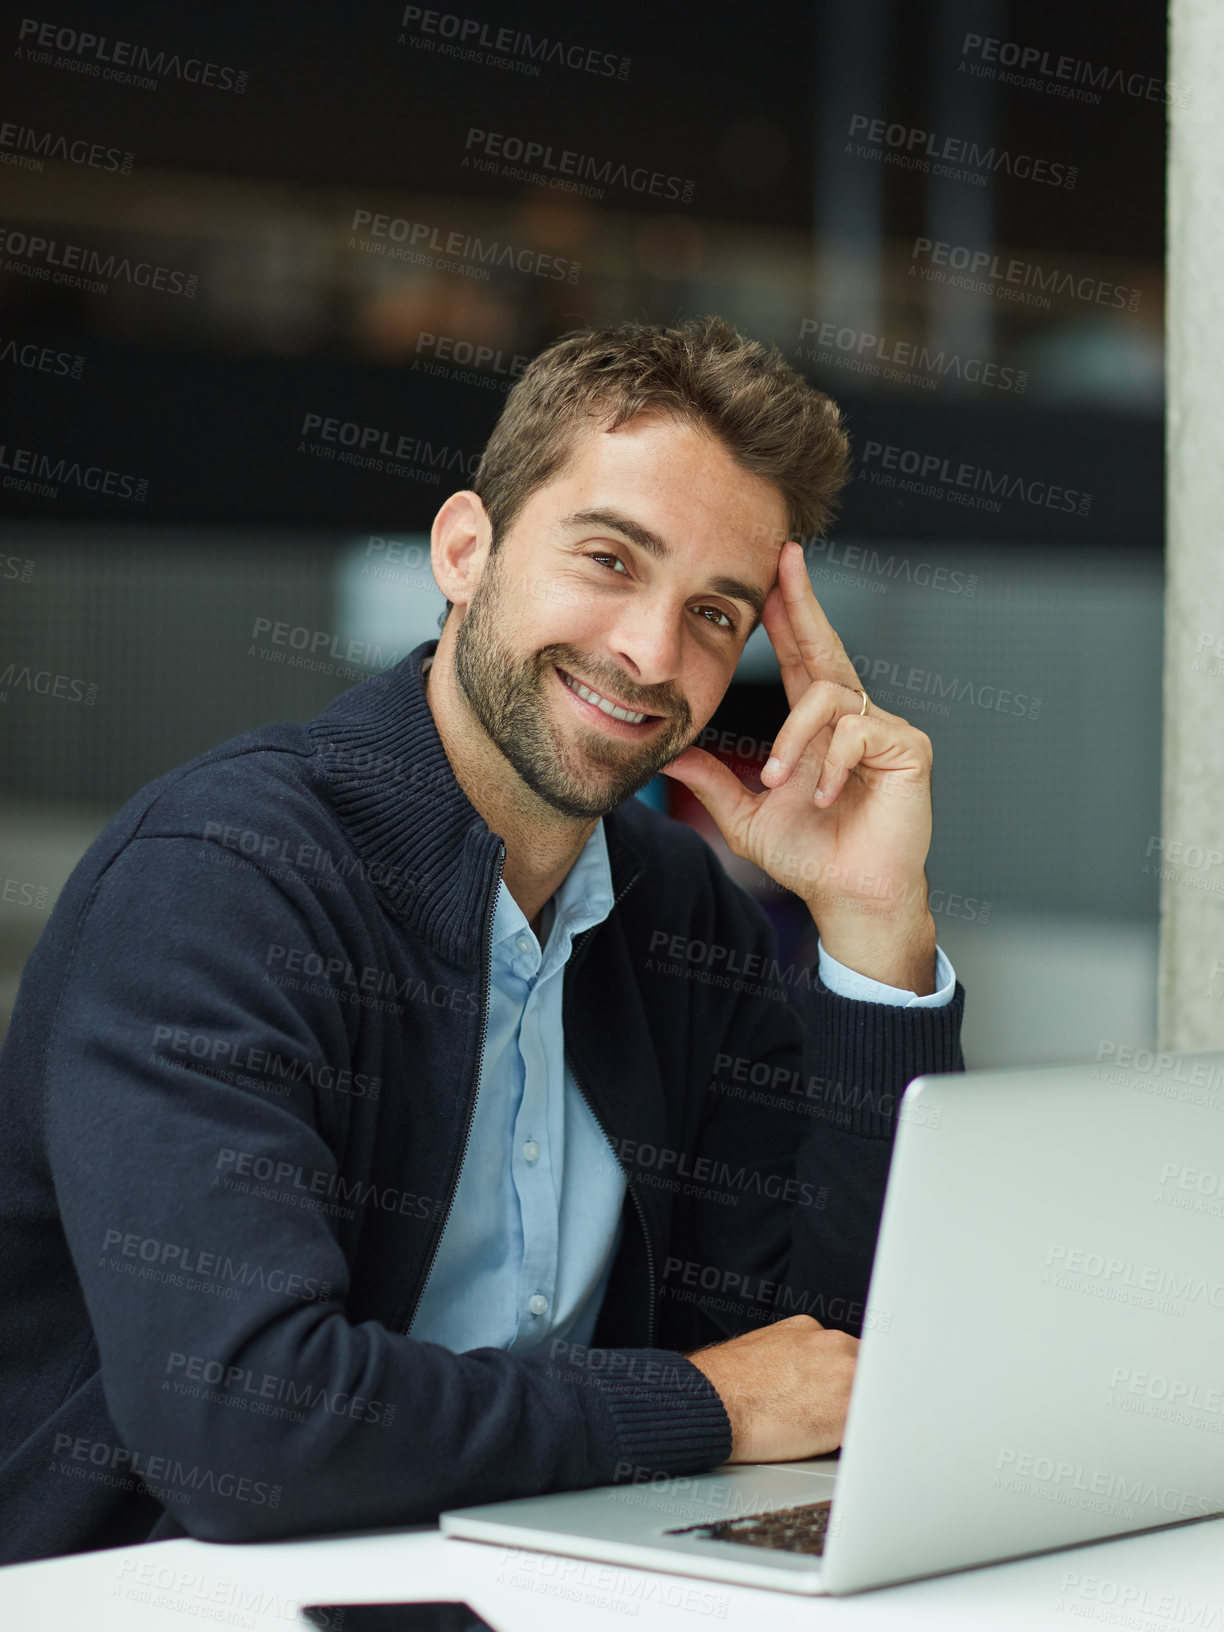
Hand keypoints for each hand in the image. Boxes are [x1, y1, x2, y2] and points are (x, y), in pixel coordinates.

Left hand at [659, 540, 935, 989]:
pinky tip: (822, 799)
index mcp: (820, 725)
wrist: (849, 898)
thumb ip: (712, 780)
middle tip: (785, 559)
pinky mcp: (910, 749)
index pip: (801, 656)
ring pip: (830, 699)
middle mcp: (855, 717)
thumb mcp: (745, 814)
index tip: (767, 574)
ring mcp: (885, 730)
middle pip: (826, 646)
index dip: (785, 614)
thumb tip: (666, 754)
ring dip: (795, 740)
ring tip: (780, 783)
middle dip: (803, 602)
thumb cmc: (810, 857)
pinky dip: (831, 766)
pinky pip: (859, 733)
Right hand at [685, 1314, 858, 1461]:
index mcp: (813, 1330)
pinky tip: (831, 1446)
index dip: (843, 1376)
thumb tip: (807, 1372)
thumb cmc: (730, 1384)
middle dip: (854, 1393)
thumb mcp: (767, 1347)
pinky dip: (856, 1440)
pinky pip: (867, 1429)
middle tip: (828, 1414)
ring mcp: (845, 1377)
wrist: (714, 1402)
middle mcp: (834, 1345)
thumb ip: (800, 1352)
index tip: (835, 1391)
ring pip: (870, 1400)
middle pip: (865, 1372)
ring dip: (855, 1415)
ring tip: (822, 1431)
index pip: (846, 1352)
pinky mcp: (846, 1413)